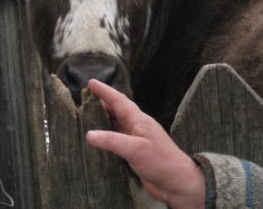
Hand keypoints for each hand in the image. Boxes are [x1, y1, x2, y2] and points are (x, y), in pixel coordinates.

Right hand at [85, 79, 205, 207]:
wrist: (176, 181)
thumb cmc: (160, 161)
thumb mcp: (135, 149)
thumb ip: (112, 140)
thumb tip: (89, 133)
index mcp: (139, 121)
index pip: (119, 101)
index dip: (105, 91)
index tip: (92, 82)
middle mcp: (137, 127)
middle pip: (118, 110)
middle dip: (103, 102)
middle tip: (86, 96)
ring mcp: (137, 140)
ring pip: (117, 124)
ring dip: (104, 118)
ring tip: (88, 114)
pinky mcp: (135, 153)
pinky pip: (117, 140)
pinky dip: (106, 136)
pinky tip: (99, 140)